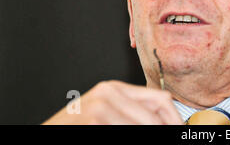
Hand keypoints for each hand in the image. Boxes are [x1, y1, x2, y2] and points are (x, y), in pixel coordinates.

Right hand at [42, 80, 182, 124]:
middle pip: (155, 116)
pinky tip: (118, 136)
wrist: (48, 132)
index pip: (160, 99)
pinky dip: (133, 140)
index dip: (175, 118)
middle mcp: (109, 94)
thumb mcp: (107, 111)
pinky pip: (125, 133)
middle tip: (172, 138)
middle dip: (164, 131)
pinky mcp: (93, 122)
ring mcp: (99, 108)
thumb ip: (135, 112)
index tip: (181, 131)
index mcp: (115, 88)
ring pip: (143, 126)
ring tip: (146, 138)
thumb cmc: (77, 126)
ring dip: (151, 138)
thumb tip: (168, 122)